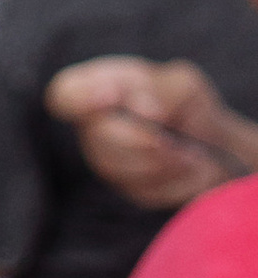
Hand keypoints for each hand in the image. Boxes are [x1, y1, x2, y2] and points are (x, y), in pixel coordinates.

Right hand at [47, 56, 250, 206]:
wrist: (211, 143)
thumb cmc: (187, 106)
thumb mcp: (182, 84)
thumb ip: (163, 92)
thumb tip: (145, 111)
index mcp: (96, 87)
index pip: (65, 95)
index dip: (84, 100)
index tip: (112, 97)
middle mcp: (92, 127)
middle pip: (101, 139)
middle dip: (146, 141)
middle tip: (174, 140)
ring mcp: (108, 163)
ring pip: (127, 171)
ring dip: (169, 162)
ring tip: (191, 152)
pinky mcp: (132, 192)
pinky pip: (151, 193)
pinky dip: (180, 182)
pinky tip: (190, 168)